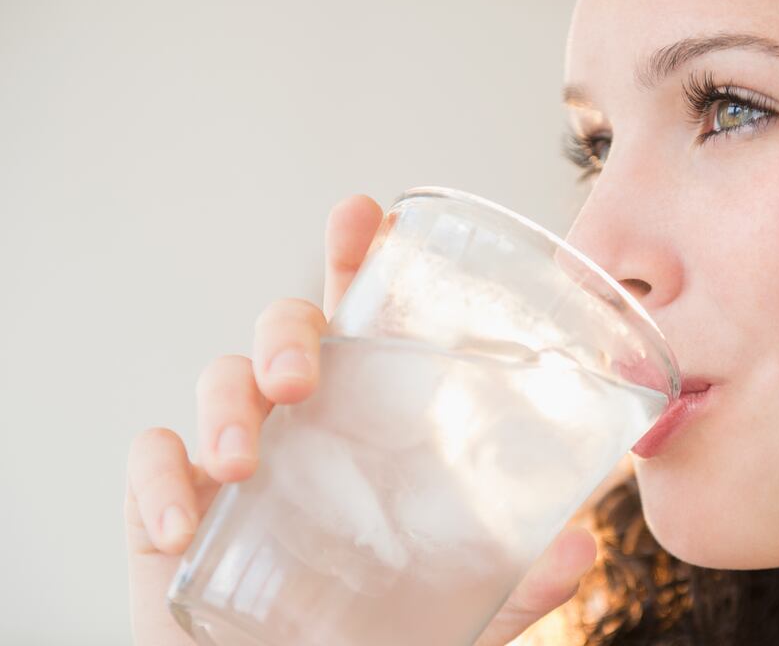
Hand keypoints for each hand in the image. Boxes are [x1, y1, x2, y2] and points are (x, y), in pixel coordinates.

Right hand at [124, 194, 597, 644]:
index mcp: (371, 421)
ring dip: (227, 404)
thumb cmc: (374, 628)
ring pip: (221, 377)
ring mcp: (235, 458)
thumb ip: (519, 580)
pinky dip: (156, 483)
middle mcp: (304, 423)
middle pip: (289, 327)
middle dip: (290, 328)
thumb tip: (586, 548)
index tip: (365, 214)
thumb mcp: (460, 605)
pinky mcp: (174, 504)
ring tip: (242, 461)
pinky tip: (180, 528)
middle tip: (304, 374)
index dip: (358, 258)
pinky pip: (150, 460)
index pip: (365, 319)